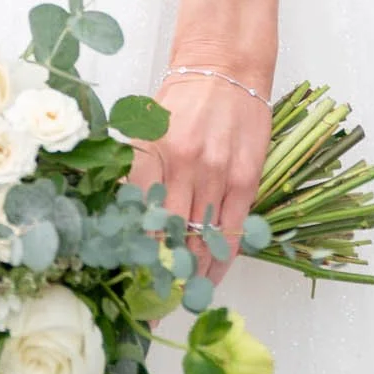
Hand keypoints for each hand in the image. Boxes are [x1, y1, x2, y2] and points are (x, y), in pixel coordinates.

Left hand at [127, 68, 271, 287]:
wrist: (226, 66)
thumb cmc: (182, 98)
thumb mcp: (147, 130)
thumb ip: (138, 173)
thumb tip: (128, 224)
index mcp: (149, 153)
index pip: (138, 218)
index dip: (134, 257)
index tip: (128, 286)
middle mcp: (181, 165)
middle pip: (169, 235)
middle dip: (160, 275)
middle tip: (151, 306)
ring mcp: (216, 173)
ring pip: (202, 238)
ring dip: (191, 274)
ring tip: (180, 300)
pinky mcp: (244, 177)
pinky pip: (232, 229)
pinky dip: (222, 258)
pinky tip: (212, 277)